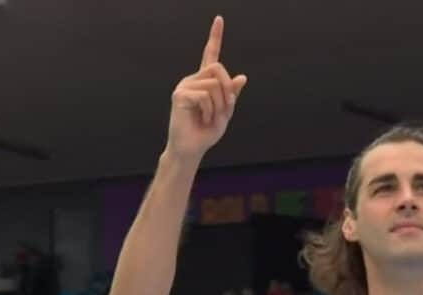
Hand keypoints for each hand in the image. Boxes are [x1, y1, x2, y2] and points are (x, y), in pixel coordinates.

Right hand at [166, 15, 247, 159]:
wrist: (193, 147)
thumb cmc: (207, 131)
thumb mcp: (226, 112)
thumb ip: (232, 95)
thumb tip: (243, 77)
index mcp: (205, 81)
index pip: (211, 54)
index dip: (215, 37)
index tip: (219, 19)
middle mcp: (193, 79)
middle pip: (218, 68)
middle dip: (228, 90)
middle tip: (226, 109)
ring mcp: (184, 86)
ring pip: (214, 84)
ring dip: (220, 104)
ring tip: (211, 117)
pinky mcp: (179, 95)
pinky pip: (204, 96)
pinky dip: (210, 110)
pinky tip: (203, 119)